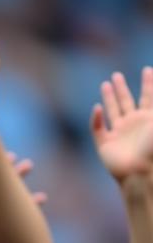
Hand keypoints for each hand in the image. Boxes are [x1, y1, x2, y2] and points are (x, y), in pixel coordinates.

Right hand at [91, 67, 152, 183]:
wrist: (139, 173)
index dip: (149, 83)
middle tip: (117, 75)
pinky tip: (97, 108)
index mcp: (148, 120)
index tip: (148, 70)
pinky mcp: (105, 145)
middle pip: (126, 102)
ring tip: (105, 84)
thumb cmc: (152, 151)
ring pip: (112, 112)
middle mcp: (132, 125)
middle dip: (122, 88)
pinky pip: (98, 129)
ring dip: (109, 98)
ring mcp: (118, 134)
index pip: (149, 97)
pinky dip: (96, 119)